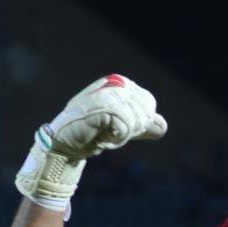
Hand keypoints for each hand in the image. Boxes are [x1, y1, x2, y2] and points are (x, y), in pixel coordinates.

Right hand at [37, 74, 166, 160]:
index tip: (118, 127)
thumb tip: (162, 125)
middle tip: (110, 131)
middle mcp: (114, 83)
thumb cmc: (91, 132)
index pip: (148, 103)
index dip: (139, 121)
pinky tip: (100, 135)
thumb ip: (141, 125)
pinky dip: (116, 137)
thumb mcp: (121, 127)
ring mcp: (107, 92)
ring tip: (103, 132)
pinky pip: (125, 126)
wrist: (64, 143)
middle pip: (145, 112)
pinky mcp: (100, 105)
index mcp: (120, 83)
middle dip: (132, 129)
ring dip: (122, 134)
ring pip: (136, 120)